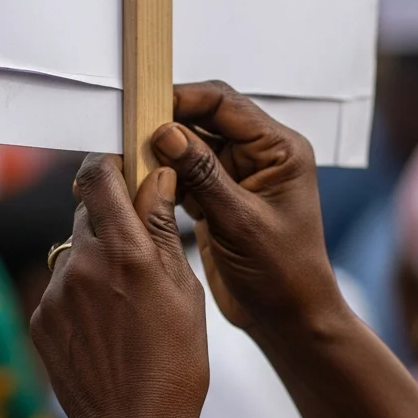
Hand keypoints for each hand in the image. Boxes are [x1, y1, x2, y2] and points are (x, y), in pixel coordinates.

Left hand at [32, 155, 208, 417]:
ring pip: (72, 251)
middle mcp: (82, 265)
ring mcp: (55, 293)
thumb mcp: (186, 292)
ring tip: (121, 305)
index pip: (98, 176)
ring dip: (94, 260)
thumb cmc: (174, 365)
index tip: (122, 171)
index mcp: (126, 253)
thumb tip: (156, 178)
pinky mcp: (40, 318)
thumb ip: (162, 230)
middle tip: (135, 250)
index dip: (108, 165)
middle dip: (109, 219)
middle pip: (85, 211)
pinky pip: (60, 287)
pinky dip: (79, 294)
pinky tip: (103, 328)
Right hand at [151, 81, 338, 333]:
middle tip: (128, 134)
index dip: (184, 99)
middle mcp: (259, 156)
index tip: (145, 106)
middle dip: (167, 125)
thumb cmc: (282, 274)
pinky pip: (185, 177)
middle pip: (204, 121)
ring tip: (128, 159)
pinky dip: (163, 179)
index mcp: (279, 149)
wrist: (288, 319)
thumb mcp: (241, 222)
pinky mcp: (219, 201)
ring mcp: (237, 178)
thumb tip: (166, 132)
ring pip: (190, 149)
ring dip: (161, 154)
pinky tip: (139, 183)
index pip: (225, 103)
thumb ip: (204, 175)